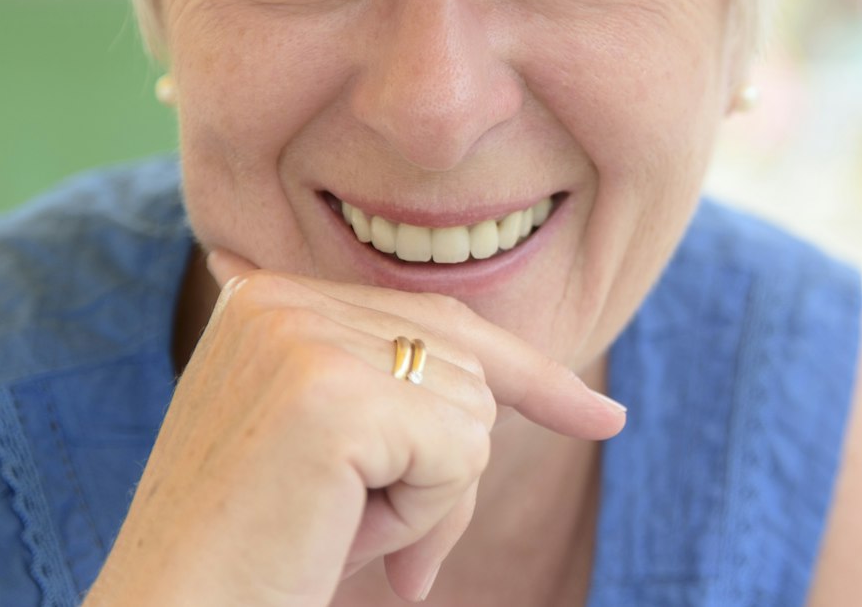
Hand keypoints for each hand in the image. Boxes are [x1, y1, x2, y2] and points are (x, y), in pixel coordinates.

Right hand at [84, 249, 624, 606]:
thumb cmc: (255, 561)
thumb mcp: (334, 461)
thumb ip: (397, 402)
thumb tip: (499, 394)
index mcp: (266, 299)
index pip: (436, 319)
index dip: (530, 376)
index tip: (606, 417)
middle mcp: (279, 299)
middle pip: (464, 364)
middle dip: (447, 470)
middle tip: (351, 536)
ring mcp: (302, 339)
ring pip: (471, 409)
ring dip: (426, 498)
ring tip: (330, 532)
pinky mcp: (332, 395)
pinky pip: (461, 452)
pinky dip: (422, 515)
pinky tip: (339, 536)